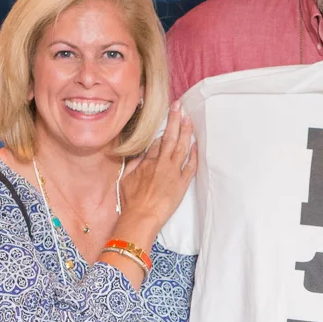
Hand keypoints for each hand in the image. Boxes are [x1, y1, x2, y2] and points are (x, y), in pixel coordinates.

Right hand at [117, 102, 197, 239]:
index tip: (166, 119)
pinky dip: (194, 154)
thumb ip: (133, 165)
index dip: (161, 130)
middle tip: (179, 106)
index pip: (155, 142)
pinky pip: (191, 166)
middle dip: (174, 120)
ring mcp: (173, 172)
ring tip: (189, 118)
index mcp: (146, 162)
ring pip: (181, 147)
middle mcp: (160, 163)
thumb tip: (137, 156)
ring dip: (186, 131)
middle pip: (169, 137)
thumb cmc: (131, 202)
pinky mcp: (182, 184)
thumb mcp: (126, 179)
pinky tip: (197, 144)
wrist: (141, 216)